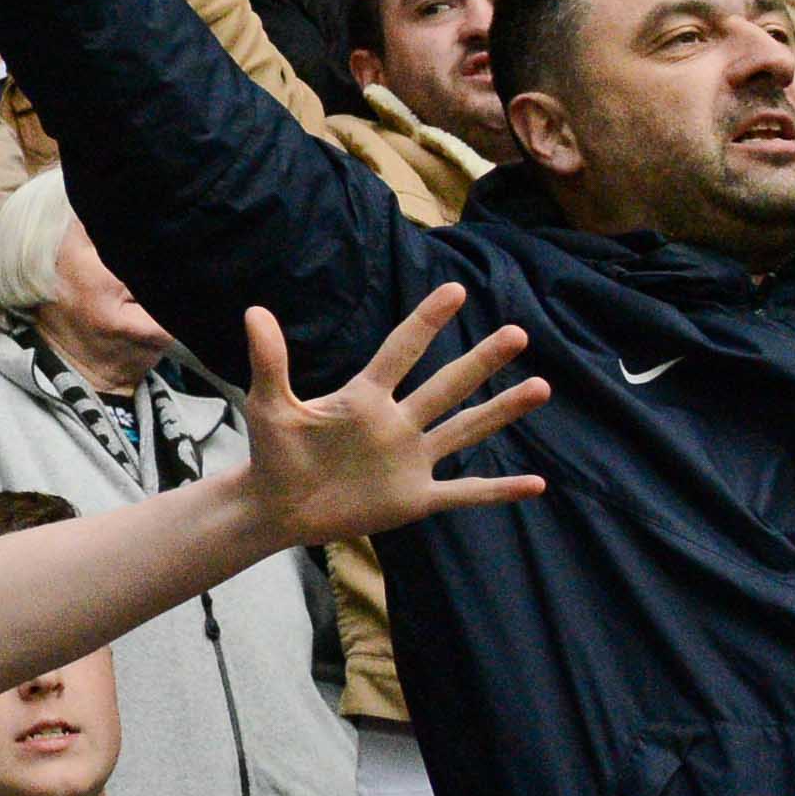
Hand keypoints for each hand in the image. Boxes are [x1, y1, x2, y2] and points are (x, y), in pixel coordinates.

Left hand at [230, 284, 548, 547]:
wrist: (278, 505)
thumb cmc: (273, 452)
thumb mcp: (270, 406)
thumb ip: (270, 361)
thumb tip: (254, 310)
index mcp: (364, 398)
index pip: (400, 351)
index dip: (426, 322)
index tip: (456, 290)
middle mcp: (397, 423)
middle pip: (446, 385)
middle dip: (481, 361)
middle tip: (517, 333)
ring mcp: (410, 460)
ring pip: (464, 429)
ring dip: (501, 411)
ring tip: (540, 386)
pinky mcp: (415, 497)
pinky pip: (464, 492)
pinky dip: (498, 490)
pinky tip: (536, 483)